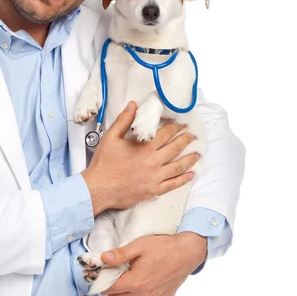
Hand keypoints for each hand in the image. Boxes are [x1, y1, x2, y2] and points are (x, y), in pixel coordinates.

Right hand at [81, 101, 199, 215]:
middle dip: (186, 140)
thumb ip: (124, 120)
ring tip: (197, 154)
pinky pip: (173, 184)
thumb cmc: (104, 163)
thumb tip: (133, 105)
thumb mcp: (111, 137)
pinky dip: (183, 179)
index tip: (182, 124)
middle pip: (175, 148)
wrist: (99, 188)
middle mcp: (153, 162)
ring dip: (190, 159)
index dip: (175, 127)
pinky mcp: (153, 190)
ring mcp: (155, 177)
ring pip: (178, 166)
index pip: (166, 134)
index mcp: (144, 147)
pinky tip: (190, 175)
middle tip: (192, 136)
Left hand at [99, 232, 206, 295]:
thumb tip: (102, 258)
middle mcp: (145, 295)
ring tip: (129, 272)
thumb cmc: (164, 247)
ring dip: (125, 289)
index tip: (98, 273)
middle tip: (113, 271)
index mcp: (137, 282)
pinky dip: (139, 291)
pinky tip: (144, 276)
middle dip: (111, 286)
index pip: (109, 289)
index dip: (101, 280)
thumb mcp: (139, 245)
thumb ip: (120, 254)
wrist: (188, 252)